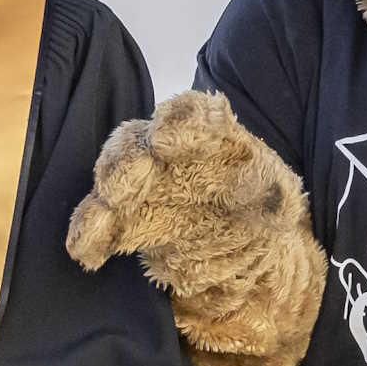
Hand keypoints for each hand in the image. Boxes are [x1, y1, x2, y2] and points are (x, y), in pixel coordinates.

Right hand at [67, 90, 304, 284]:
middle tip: (120, 190)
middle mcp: (168, 151)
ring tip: (99, 223)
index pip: (192, 114)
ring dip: (103, 199)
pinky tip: (86, 252)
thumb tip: (255, 193)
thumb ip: (270, 196)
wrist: (249, 244)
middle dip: (125, 163)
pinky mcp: (130, 216)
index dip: (177, 124)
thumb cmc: (265, 208)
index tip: (165, 142)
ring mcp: (145, 183)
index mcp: (211, 134)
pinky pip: (103, 219)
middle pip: (137, 143)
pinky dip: (90, 234)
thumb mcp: (280, 199)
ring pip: (113, 177)